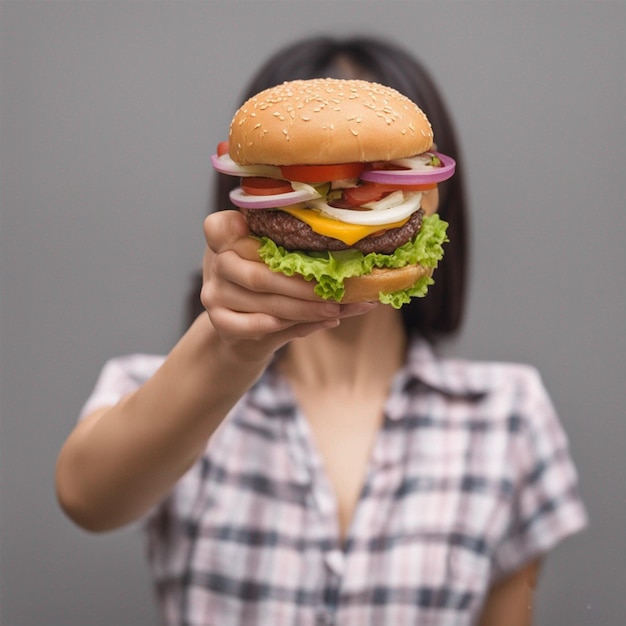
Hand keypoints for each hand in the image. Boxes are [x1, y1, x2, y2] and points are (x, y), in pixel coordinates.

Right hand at [201, 210, 375, 361]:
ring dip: (307, 309)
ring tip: (338, 307)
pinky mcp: (219, 322)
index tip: (289, 234)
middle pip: (261, 275)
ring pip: (266, 303)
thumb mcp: (272, 257)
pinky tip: (320, 322)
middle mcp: (216, 262)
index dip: (252, 232)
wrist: (241, 327)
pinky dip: (292, 326)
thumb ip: (296, 252)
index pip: (225, 226)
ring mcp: (214, 294)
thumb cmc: (265, 280)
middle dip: (304, 287)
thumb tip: (354, 253)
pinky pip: (257, 326)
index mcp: (224, 233)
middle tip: (340, 290)